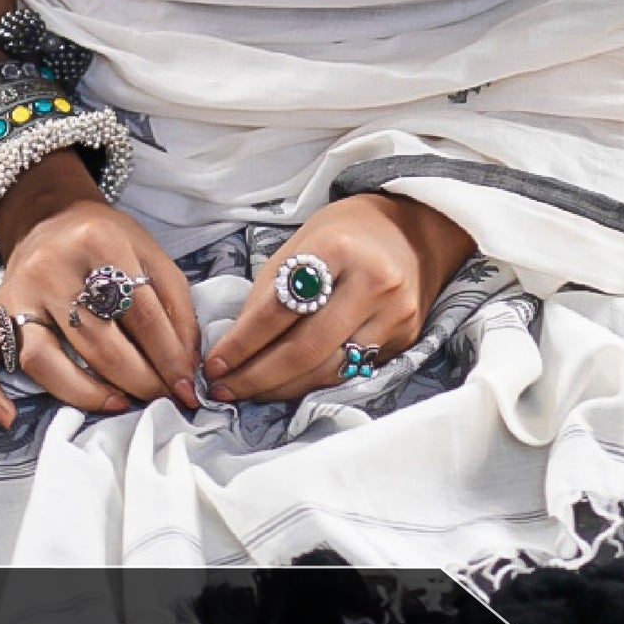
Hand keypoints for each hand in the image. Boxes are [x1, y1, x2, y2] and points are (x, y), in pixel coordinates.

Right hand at [0, 151, 202, 427]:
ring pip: (43, 359)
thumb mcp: (150, 255)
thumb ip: (176, 307)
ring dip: (85, 393)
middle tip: (160, 398)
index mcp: (98, 242)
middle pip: (96, 342)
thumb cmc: (108, 243)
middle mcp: (51, 267)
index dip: (169, 357)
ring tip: (119, 404)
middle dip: (138, 380)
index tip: (186, 388)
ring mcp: (16, 293)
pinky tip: (8, 418)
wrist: (51, 218)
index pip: (140, 312)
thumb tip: (186, 369)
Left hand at [202, 192, 473, 406]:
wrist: (410, 231)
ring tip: (249, 392)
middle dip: (257, 376)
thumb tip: (234, 348)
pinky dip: (313, 383)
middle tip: (223, 390)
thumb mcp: (298, 246)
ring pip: (328, 370)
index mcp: (337, 249)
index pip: (278, 310)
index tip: (214, 365)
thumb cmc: (343, 236)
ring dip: (281, 389)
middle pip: (305, 349)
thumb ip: (268, 294)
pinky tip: (287, 386)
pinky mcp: (405, 338)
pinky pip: (351, 372)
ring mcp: (394, 314)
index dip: (242, 343)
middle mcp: (372, 283)